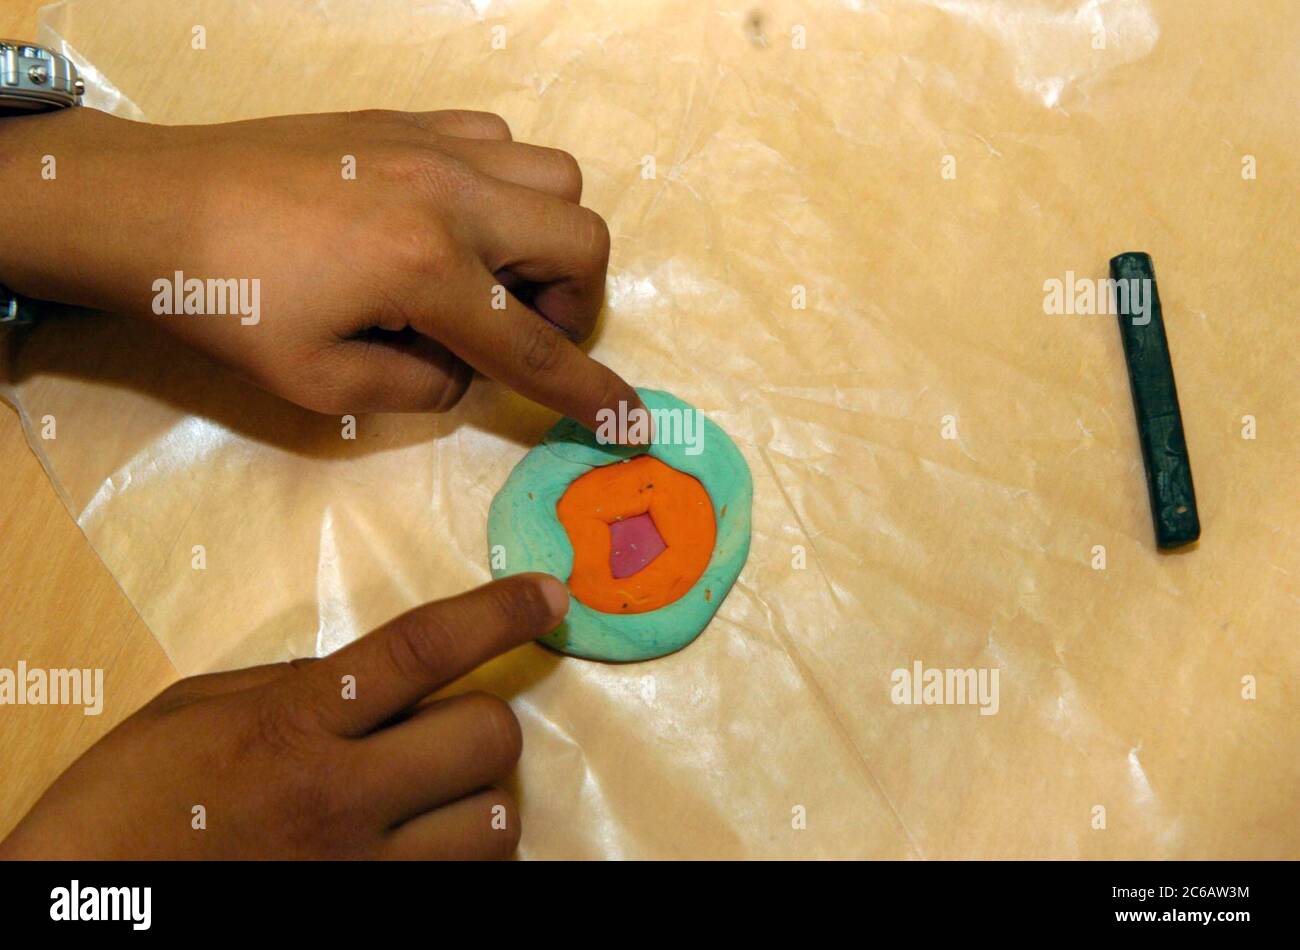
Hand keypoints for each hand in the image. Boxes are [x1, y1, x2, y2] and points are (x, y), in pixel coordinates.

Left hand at [0, 107, 642, 426]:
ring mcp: (432, 144)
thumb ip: (418, 391)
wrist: (151, 206)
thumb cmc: (225, 306)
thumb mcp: (319, 386)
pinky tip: (454, 221)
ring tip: (491, 273)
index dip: (591, 395)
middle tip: (522, 332)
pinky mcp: (407, 119)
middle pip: (581, 239)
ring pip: (554, 176)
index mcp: (426, 269)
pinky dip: (505, 190)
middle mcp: (450, 194)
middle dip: (576, 302)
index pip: (536, 349)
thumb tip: (463, 373)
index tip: (633, 424)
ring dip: (546, 237)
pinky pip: (501, 142)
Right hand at [0, 574, 567, 859]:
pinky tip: (418, 849)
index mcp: (293, 723)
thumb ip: (295, 684)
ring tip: (434, 799)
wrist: (83, 912)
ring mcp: (360, 876)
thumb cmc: (125, 803)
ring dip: (481, 800)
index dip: (497, 614)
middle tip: (444, 730)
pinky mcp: (368, 923)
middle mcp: (340, 798)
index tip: (552, 595)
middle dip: (484, 722)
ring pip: (496, 826)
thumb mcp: (197, 710)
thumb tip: (379, 678)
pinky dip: (457, 862)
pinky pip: (462, 890)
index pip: (421, 651)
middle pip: (487, 738)